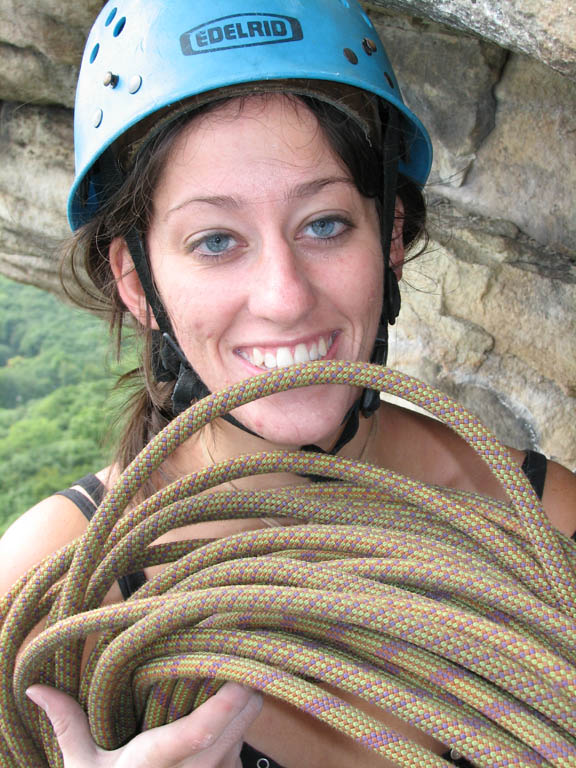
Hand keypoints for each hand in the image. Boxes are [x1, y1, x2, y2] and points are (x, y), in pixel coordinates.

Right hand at [26, 681, 261, 767]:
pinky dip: (236, 728)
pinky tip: (220, 716)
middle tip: (233, 647)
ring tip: (226, 675)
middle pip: (237, 719)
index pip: (197, 733)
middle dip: (243, 682)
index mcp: (155, 761)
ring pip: (245, 729)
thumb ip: (68, 724)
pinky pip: (242, 747)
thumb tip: (37, 688)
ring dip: (241, 704)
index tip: (238, 674)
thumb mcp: (84, 767)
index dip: (224, 705)